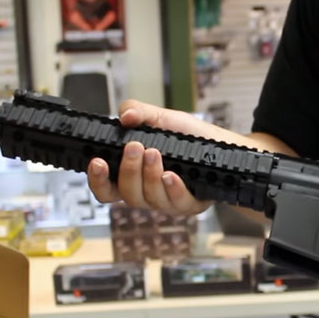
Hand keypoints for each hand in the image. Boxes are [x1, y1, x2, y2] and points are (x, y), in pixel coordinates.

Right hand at [87, 99, 215, 213]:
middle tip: (135, 147)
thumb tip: (124, 116)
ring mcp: (166, 201)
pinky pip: (175, 204)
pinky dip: (172, 189)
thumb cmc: (188, 136)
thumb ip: (139, 112)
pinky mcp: (188, 205)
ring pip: (149, 199)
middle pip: (125, 195)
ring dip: (149, 176)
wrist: (221, 145)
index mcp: (132, 175)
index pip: (106, 188)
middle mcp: (146, 191)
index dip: (98, 180)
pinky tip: (171, 175)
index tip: (98, 161)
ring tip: (155, 153)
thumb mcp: (161, 118)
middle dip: (128, 170)